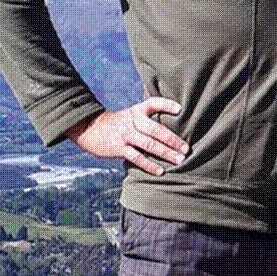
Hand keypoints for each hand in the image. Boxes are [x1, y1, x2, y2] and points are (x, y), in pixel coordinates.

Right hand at [66, 98, 189, 175]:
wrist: (90, 129)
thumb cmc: (117, 124)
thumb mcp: (130, 115)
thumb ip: (147, 120)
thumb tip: (171, 130)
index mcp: (136, 111)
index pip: (153, 104)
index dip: (166, 105)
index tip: (180, 109)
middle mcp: (132, 122)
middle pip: (156, 129)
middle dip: (173, 140)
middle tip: (186, 149)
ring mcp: (126, 135)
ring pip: (149, 144)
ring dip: (166, 153)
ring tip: (179, 160)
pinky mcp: (119, 148)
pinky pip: (137, 157)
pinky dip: (149, 165)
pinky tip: (160, 171)